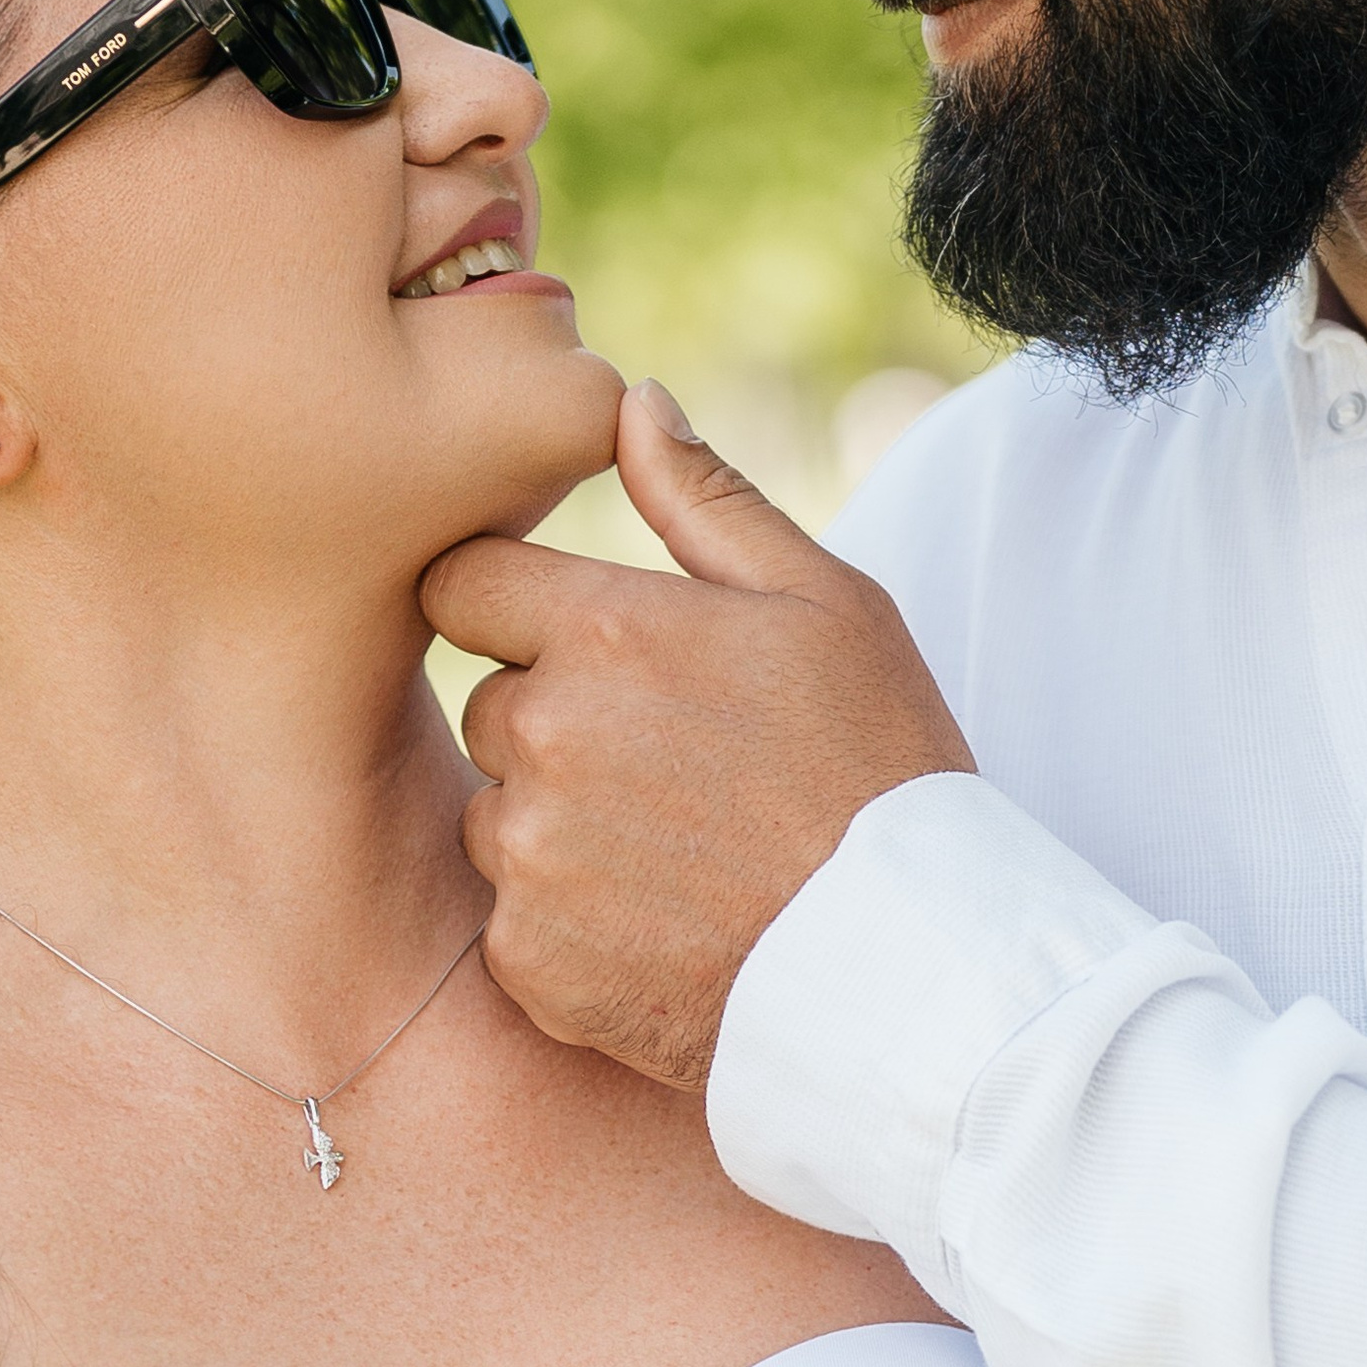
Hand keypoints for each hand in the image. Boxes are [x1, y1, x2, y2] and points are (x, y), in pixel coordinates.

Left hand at [420, 382, 972, 1085]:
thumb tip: (630, 401)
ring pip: (497, 813)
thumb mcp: (828, 604)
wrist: (906, 966)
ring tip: (678, 846)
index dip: (510, 602)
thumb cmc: (880, 768)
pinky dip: (572, 920)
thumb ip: (708, 499)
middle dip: (554, 717)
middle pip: (488, 703)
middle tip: (672, 760)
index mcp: (605, 630)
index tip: (571, 637)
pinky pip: (517, 917)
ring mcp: (531, 856)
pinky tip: (667, 918)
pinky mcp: (533, 959)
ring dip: (557, 821)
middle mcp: (546, 737)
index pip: (460, 582)